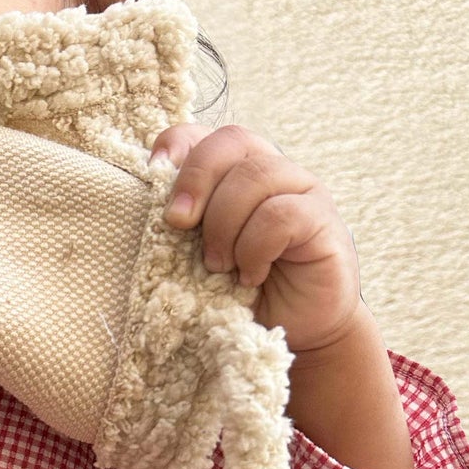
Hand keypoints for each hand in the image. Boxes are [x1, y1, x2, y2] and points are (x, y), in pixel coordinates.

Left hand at [146, 123, 361, 355]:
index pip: (203, 135)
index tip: (153, 173)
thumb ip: (183, 228)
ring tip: (219, 266)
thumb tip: (146, 209)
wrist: (294, 333)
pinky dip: (256, 247)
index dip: (176, 145)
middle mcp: (270, 171)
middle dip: (196, 179)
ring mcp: (301, 191)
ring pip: (256, 175)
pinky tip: (250, 275)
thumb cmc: (240, 295)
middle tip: (178, 224)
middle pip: (230, 141)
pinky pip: (282, 214)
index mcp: (234, 173)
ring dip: (225, 224)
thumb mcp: (199, 259)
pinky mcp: (322, 221)